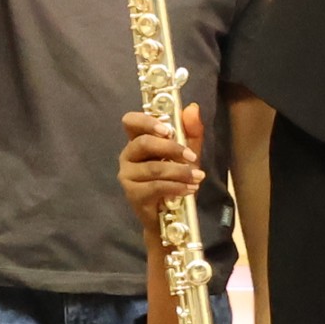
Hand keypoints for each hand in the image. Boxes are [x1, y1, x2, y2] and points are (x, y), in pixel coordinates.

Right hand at [119, 105, 206, 231]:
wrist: (171, 215)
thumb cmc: (176, 178)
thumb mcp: (188, 153)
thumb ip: (191, 131)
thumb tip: (192, 108)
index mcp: (138, 140)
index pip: (130, 121)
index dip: (146, 121)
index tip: (168, 129)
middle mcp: (128, 155)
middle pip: (143, 143)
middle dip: (171, 148)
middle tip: (192, 157)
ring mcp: (127, 175)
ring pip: (153, 168)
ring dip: (180, 172)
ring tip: (198, 177)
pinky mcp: (132, 194)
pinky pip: (155, 187)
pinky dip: (176, 187)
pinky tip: (189, 190)